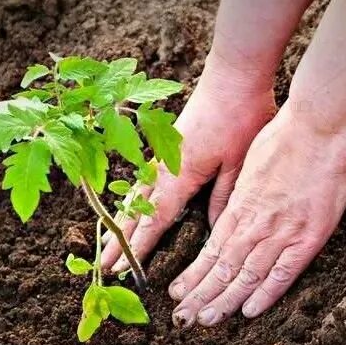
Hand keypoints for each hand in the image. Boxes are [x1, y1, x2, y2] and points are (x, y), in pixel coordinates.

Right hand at [101, 59, 275, 270]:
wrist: (234, 74)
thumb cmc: (241, 116)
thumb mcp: (239, 162)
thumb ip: (223, 197)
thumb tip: (213, 231)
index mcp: (181, 174)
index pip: (155, 220)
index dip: (139, 247)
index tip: (124, 269)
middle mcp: (164, 167)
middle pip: (136, 210)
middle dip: (120, 239)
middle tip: (104, 267)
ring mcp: (163, 155)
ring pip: (136, 195)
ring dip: (122, 221)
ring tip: (107, 243)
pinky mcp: (167, 145)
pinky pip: (144, 180)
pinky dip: (133, 199)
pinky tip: (131, 207)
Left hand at [169, 109, 345, 326]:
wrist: (320, 131)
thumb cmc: (287, 138)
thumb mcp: (251, 163)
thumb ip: (241, 193)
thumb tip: (232, 211)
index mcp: (240, 206)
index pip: (210, 249)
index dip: (193, 274)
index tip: (177, 292)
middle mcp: (255, 224)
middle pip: (222, 268)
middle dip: (200, 296)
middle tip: (182, 318)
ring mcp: (281, 233)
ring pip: (245, 275)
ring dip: (224, 301)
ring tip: (205, 321)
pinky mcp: (308, 238)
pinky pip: (283, 273)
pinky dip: (265, 294)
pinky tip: (248, 312)